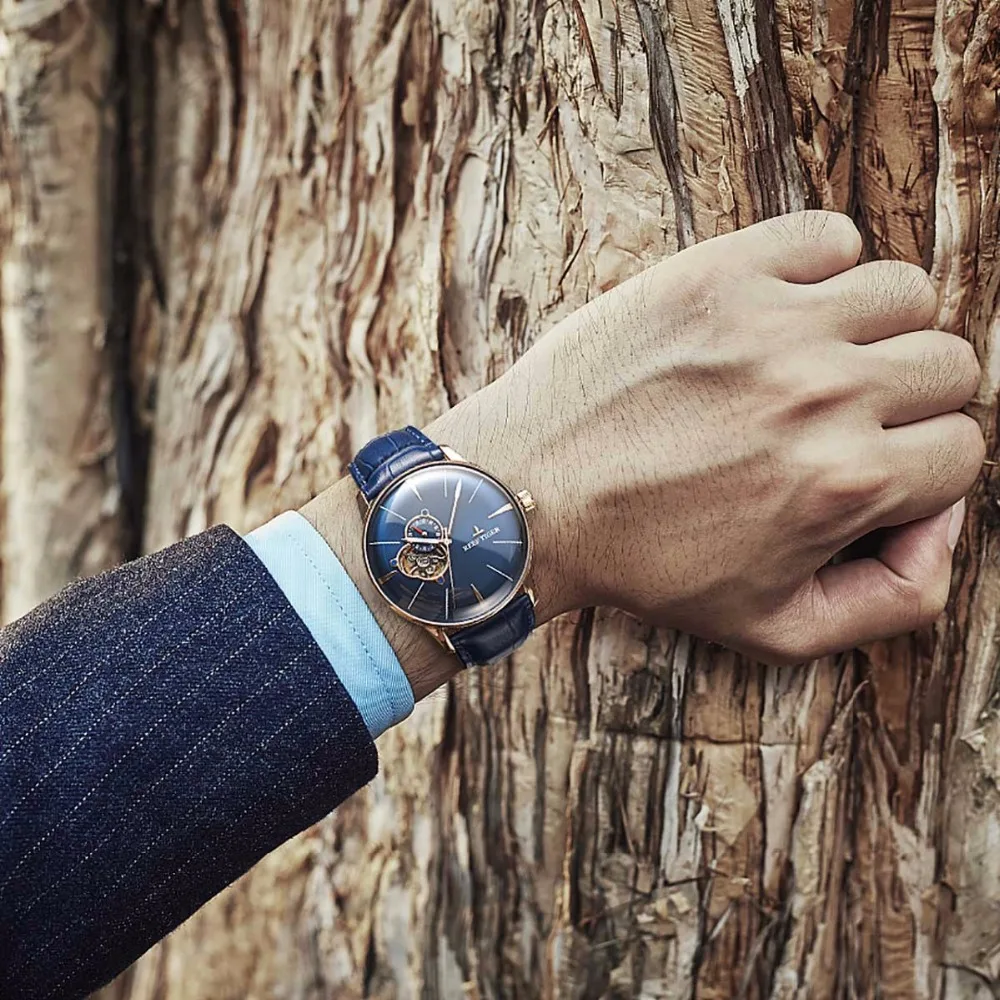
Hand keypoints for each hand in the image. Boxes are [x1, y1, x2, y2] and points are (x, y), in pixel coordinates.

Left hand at [424, 212, 983, 665]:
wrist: (531, 495)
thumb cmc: (645, 565)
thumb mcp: (777, 629)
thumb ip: (896, 598)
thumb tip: (945, 519)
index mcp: (846, 485)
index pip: (962, 449)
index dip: (920, 466)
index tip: (870, 465)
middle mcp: (823, 395)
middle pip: (947, 364)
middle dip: (910, 398)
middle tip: (846, 416)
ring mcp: (770, 324)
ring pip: (905, 292)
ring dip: (877, 329)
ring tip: (817, 360)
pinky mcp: (717, 274)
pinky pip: (828, 236)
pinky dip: (823, 266)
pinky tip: (783, 309)